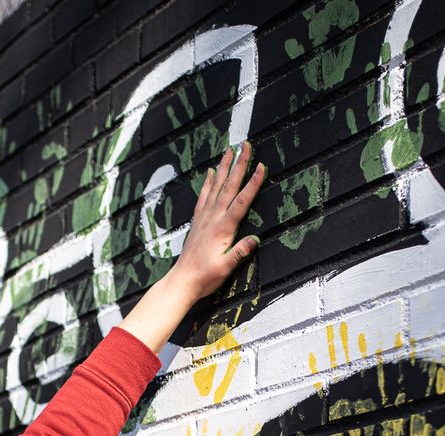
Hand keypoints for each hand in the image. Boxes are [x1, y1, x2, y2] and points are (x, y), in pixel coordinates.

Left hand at [167, 141, 265, 302]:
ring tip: (229, 150)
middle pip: (229, 186)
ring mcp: (204, 218)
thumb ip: (239, 252)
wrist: (183, 281)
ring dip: (224, 167)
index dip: (253, 183)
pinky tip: (211, 171)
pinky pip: (204, 196)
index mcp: (223, 228)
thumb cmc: (206, 277)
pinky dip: (208, 181)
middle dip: (239, 165)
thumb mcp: (225, 268)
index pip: (241, 201)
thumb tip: (255, 239)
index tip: (261, 167)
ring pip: (216, 186)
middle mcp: (213, 218)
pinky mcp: (198, 221)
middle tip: (246, 146)